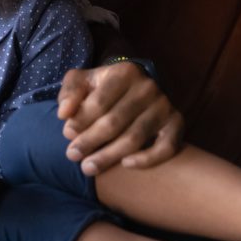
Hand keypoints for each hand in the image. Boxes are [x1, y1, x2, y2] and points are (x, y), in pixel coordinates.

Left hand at [57, 62, 183, 175]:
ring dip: (109, 156)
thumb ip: (70, 92)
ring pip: (135, 138)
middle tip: (72, 156)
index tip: (66, 134)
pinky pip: (166, 147)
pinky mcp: (177, 123)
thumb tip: (64, 114)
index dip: (80, 121)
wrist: (137, 88)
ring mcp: (165, 106)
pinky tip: (126, 165)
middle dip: (90, 142)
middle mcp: (148, 87)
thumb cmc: (103, 87)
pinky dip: (147, 159)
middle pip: (114, 122)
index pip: (98, 102)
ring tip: (88, 167)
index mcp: (124, 72)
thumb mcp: (83, 81)